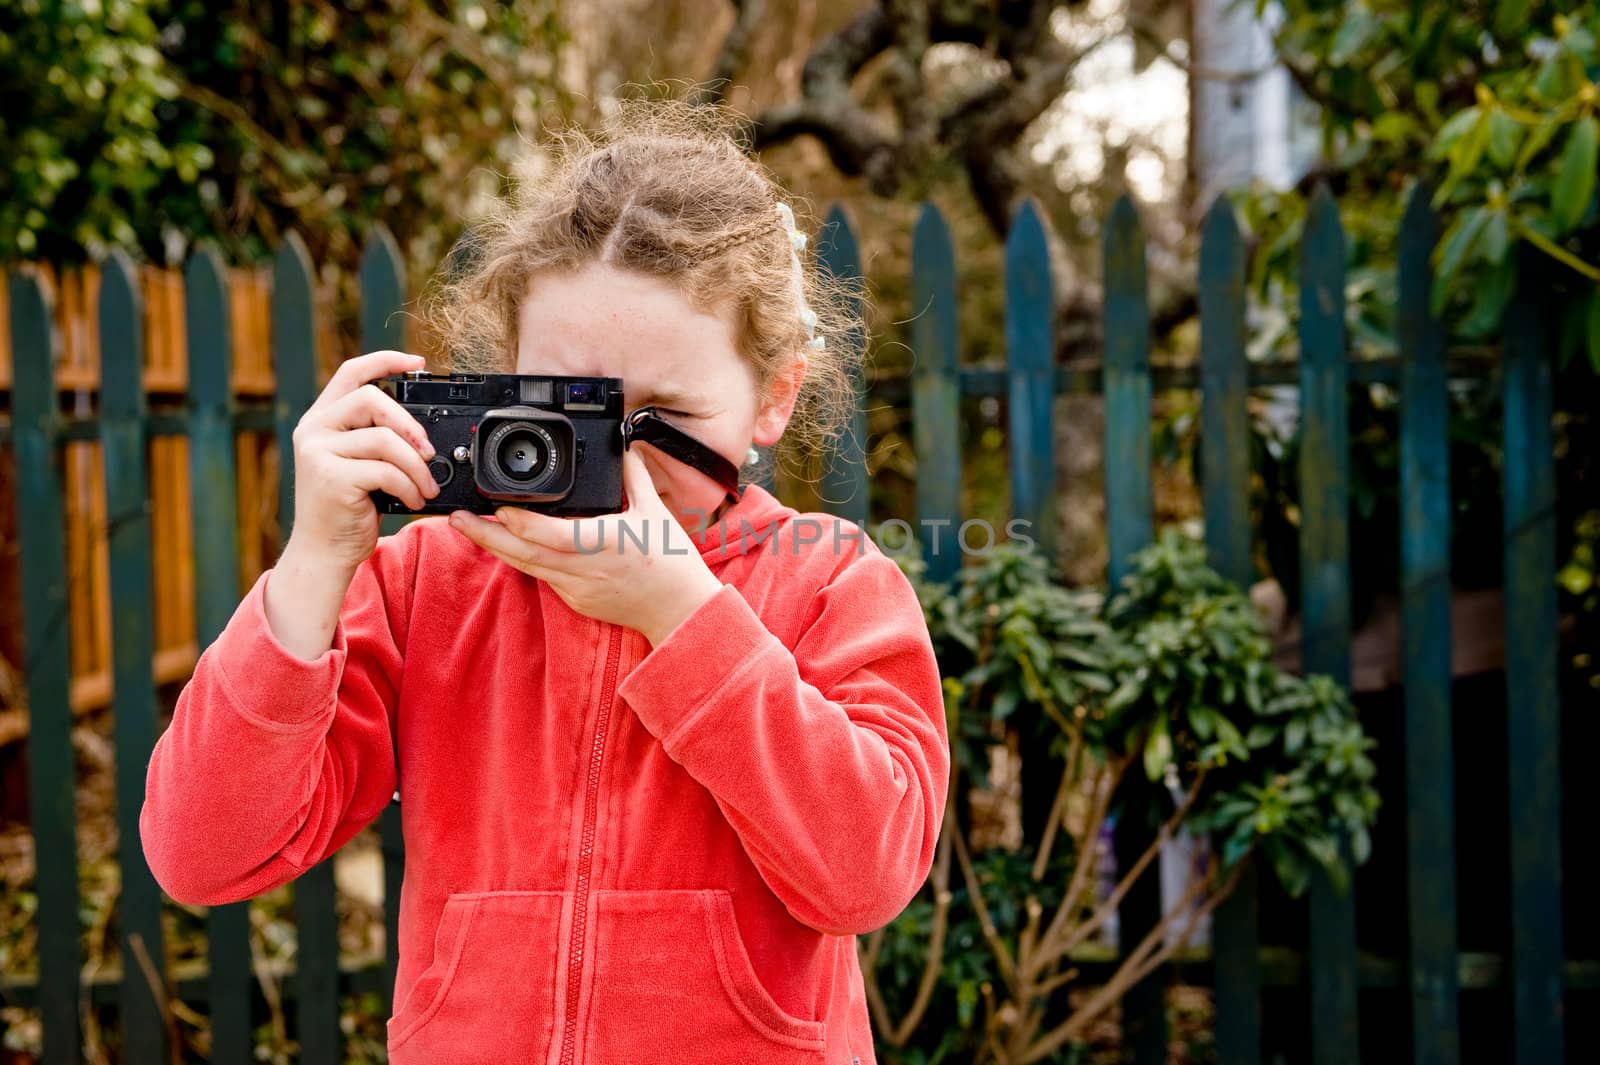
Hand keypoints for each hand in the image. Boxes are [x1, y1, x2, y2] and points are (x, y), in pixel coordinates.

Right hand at [284, 350, 440, 572]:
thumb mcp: (359, 464)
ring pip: (385, 439)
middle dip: (410, 425)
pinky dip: (409, 486)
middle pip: (372, 400)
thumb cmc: (347, 510)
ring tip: (425, 487)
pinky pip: (386, 471)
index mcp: (320, 420)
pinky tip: (412, 499)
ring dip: (416, 466)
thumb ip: (375, 438)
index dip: (386, 360)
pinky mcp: (331, 478)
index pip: (352, 373)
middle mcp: (313, 430)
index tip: (417, 363)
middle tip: (428, 452)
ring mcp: (318, 453)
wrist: (324, 552)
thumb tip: (422, 431)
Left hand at [448, 449, 723, 645]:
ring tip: (469, 527)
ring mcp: (577, 588)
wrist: (680, 610)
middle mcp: (584, 568)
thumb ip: (635, 476)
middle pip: (524, 553)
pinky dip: (522, 560)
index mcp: (603, 542)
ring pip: (527, 566)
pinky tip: (506, 546)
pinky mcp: (576, 601)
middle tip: (456, 518)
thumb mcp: (656, 512)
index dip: (520, 522)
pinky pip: (543, 578)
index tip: (497, 507)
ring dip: (496, 547)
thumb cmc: (671, 563)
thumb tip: (624, 445)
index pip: (551, 533)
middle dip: (486, 536)